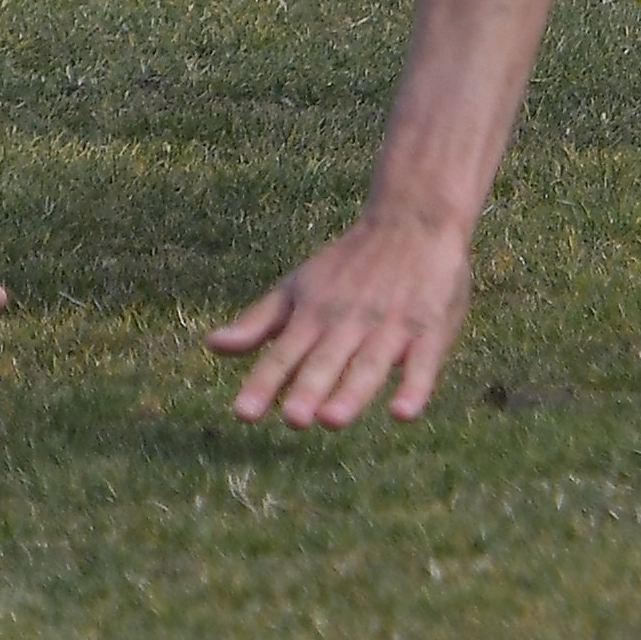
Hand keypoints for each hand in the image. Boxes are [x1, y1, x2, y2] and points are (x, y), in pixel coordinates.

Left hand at [206, 207, 472, 426]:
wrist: (412, 219)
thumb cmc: (348, 264)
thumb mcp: (297, 287)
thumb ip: (258, 322)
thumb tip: (211, 346)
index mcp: (313, 314)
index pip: (284, 353)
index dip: (264, 383)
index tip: (243, 413)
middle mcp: (348, 321)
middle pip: (326, 360)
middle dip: (309, 389)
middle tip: (293, 420)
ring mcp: (390, 326)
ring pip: (369, 364)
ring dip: (352, 392)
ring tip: (332, 420)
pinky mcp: (429, 329)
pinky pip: (423, 363)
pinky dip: (414, 386)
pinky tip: (403, 414)